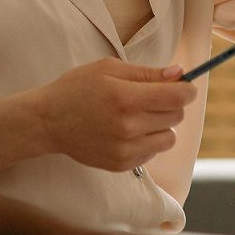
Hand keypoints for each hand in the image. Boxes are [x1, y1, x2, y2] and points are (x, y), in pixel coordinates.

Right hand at [28, 59, 195, 171]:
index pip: (178, 97)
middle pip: (177, 116)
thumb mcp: (109, 69)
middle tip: (150, 98)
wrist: (48, 122)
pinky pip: (153, 152)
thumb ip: (147, 72)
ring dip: (162, 126)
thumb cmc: (77, 88)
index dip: (186, 89)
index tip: (182, 86)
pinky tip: (127, 131)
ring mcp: (125, 149)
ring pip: (170, 138)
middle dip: (171, 104)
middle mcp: (128, 127)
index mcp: (126, 98)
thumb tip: (179, 74)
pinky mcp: (122, 165)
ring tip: (139, 117)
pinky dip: (147, 141)